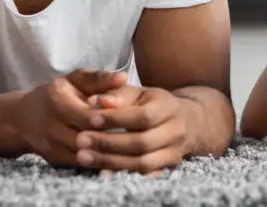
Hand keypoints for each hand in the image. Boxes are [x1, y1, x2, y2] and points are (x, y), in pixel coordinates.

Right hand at [16, 69, 128, 167]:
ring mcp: (51, 147)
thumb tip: (123, 77)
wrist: (24, 119)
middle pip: (88, 139)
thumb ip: (100, 79)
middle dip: (114, 139)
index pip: (89, 116)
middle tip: (139, 138)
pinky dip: (101, 163)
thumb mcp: (76, 80)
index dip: (111, 120)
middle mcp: (51, 126)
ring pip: (86, 155)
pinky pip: (82, 165)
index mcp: (57, 101)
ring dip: (109, 154)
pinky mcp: (55, 161)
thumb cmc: (58, 94)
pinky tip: (119, 159)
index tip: (133, 119)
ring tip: (133, 149)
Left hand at [74, 84, 196, 175]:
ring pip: (143, 162)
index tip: (90, 118)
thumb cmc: (152, 103)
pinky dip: (123, 174)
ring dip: (111, 161)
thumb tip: (98, 101)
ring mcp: (174, 151)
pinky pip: (145, 175)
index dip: (116, 119)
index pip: (143, 116)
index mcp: (168, 106)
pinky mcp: (168, 167)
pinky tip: (102, 172)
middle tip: (81, 140)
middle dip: (108, 143)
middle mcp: (175, 130)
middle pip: (142, 142)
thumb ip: (118, 94)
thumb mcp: (138, 92)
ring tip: (84, 157)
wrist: (185, 121)